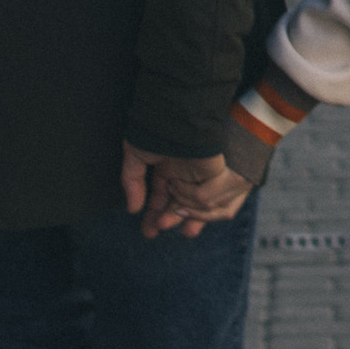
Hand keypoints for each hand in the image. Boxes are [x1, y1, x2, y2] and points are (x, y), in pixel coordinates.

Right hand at [119, 143, 250, 239]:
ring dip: (180, 215)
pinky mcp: (217, 173)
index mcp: (168, 170)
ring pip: (195, 206)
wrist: (177, 116)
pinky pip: (207, 197)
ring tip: (164, 221)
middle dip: (168, 219)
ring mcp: (202, 174)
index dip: (155, 216)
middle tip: (156, 230)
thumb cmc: (156, 130)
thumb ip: (133, 182)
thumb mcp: (137, 155)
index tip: (148, 232)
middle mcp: (186, 174)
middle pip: (180, 206)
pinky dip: (193, 199)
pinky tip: (179, 194)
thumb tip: (132, 209)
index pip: (164, 199)